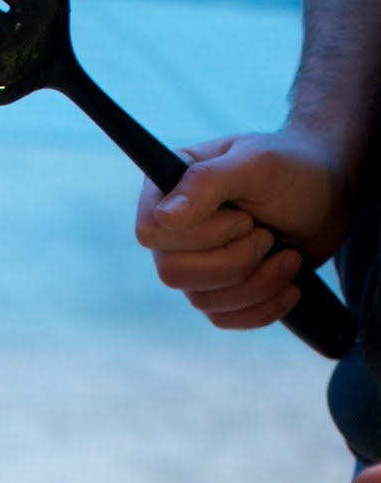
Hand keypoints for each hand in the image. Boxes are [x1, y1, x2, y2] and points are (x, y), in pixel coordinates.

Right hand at [135, 128, 352, 330]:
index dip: (200, 236)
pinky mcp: (219, 292)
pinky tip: (289, 284)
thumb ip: (207, 182)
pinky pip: (223, 319)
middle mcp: (174, 232)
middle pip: (173, 273)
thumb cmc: (294, 168)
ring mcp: (194, 265)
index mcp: (169, 190)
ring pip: (202, 300)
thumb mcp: (256, 163)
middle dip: (234, 261)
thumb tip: (164, 216)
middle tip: (265, 234)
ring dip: (257, 282)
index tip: (242, 217)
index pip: (150, 233)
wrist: (332, 195)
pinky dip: (263, 307)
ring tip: (288, 255)